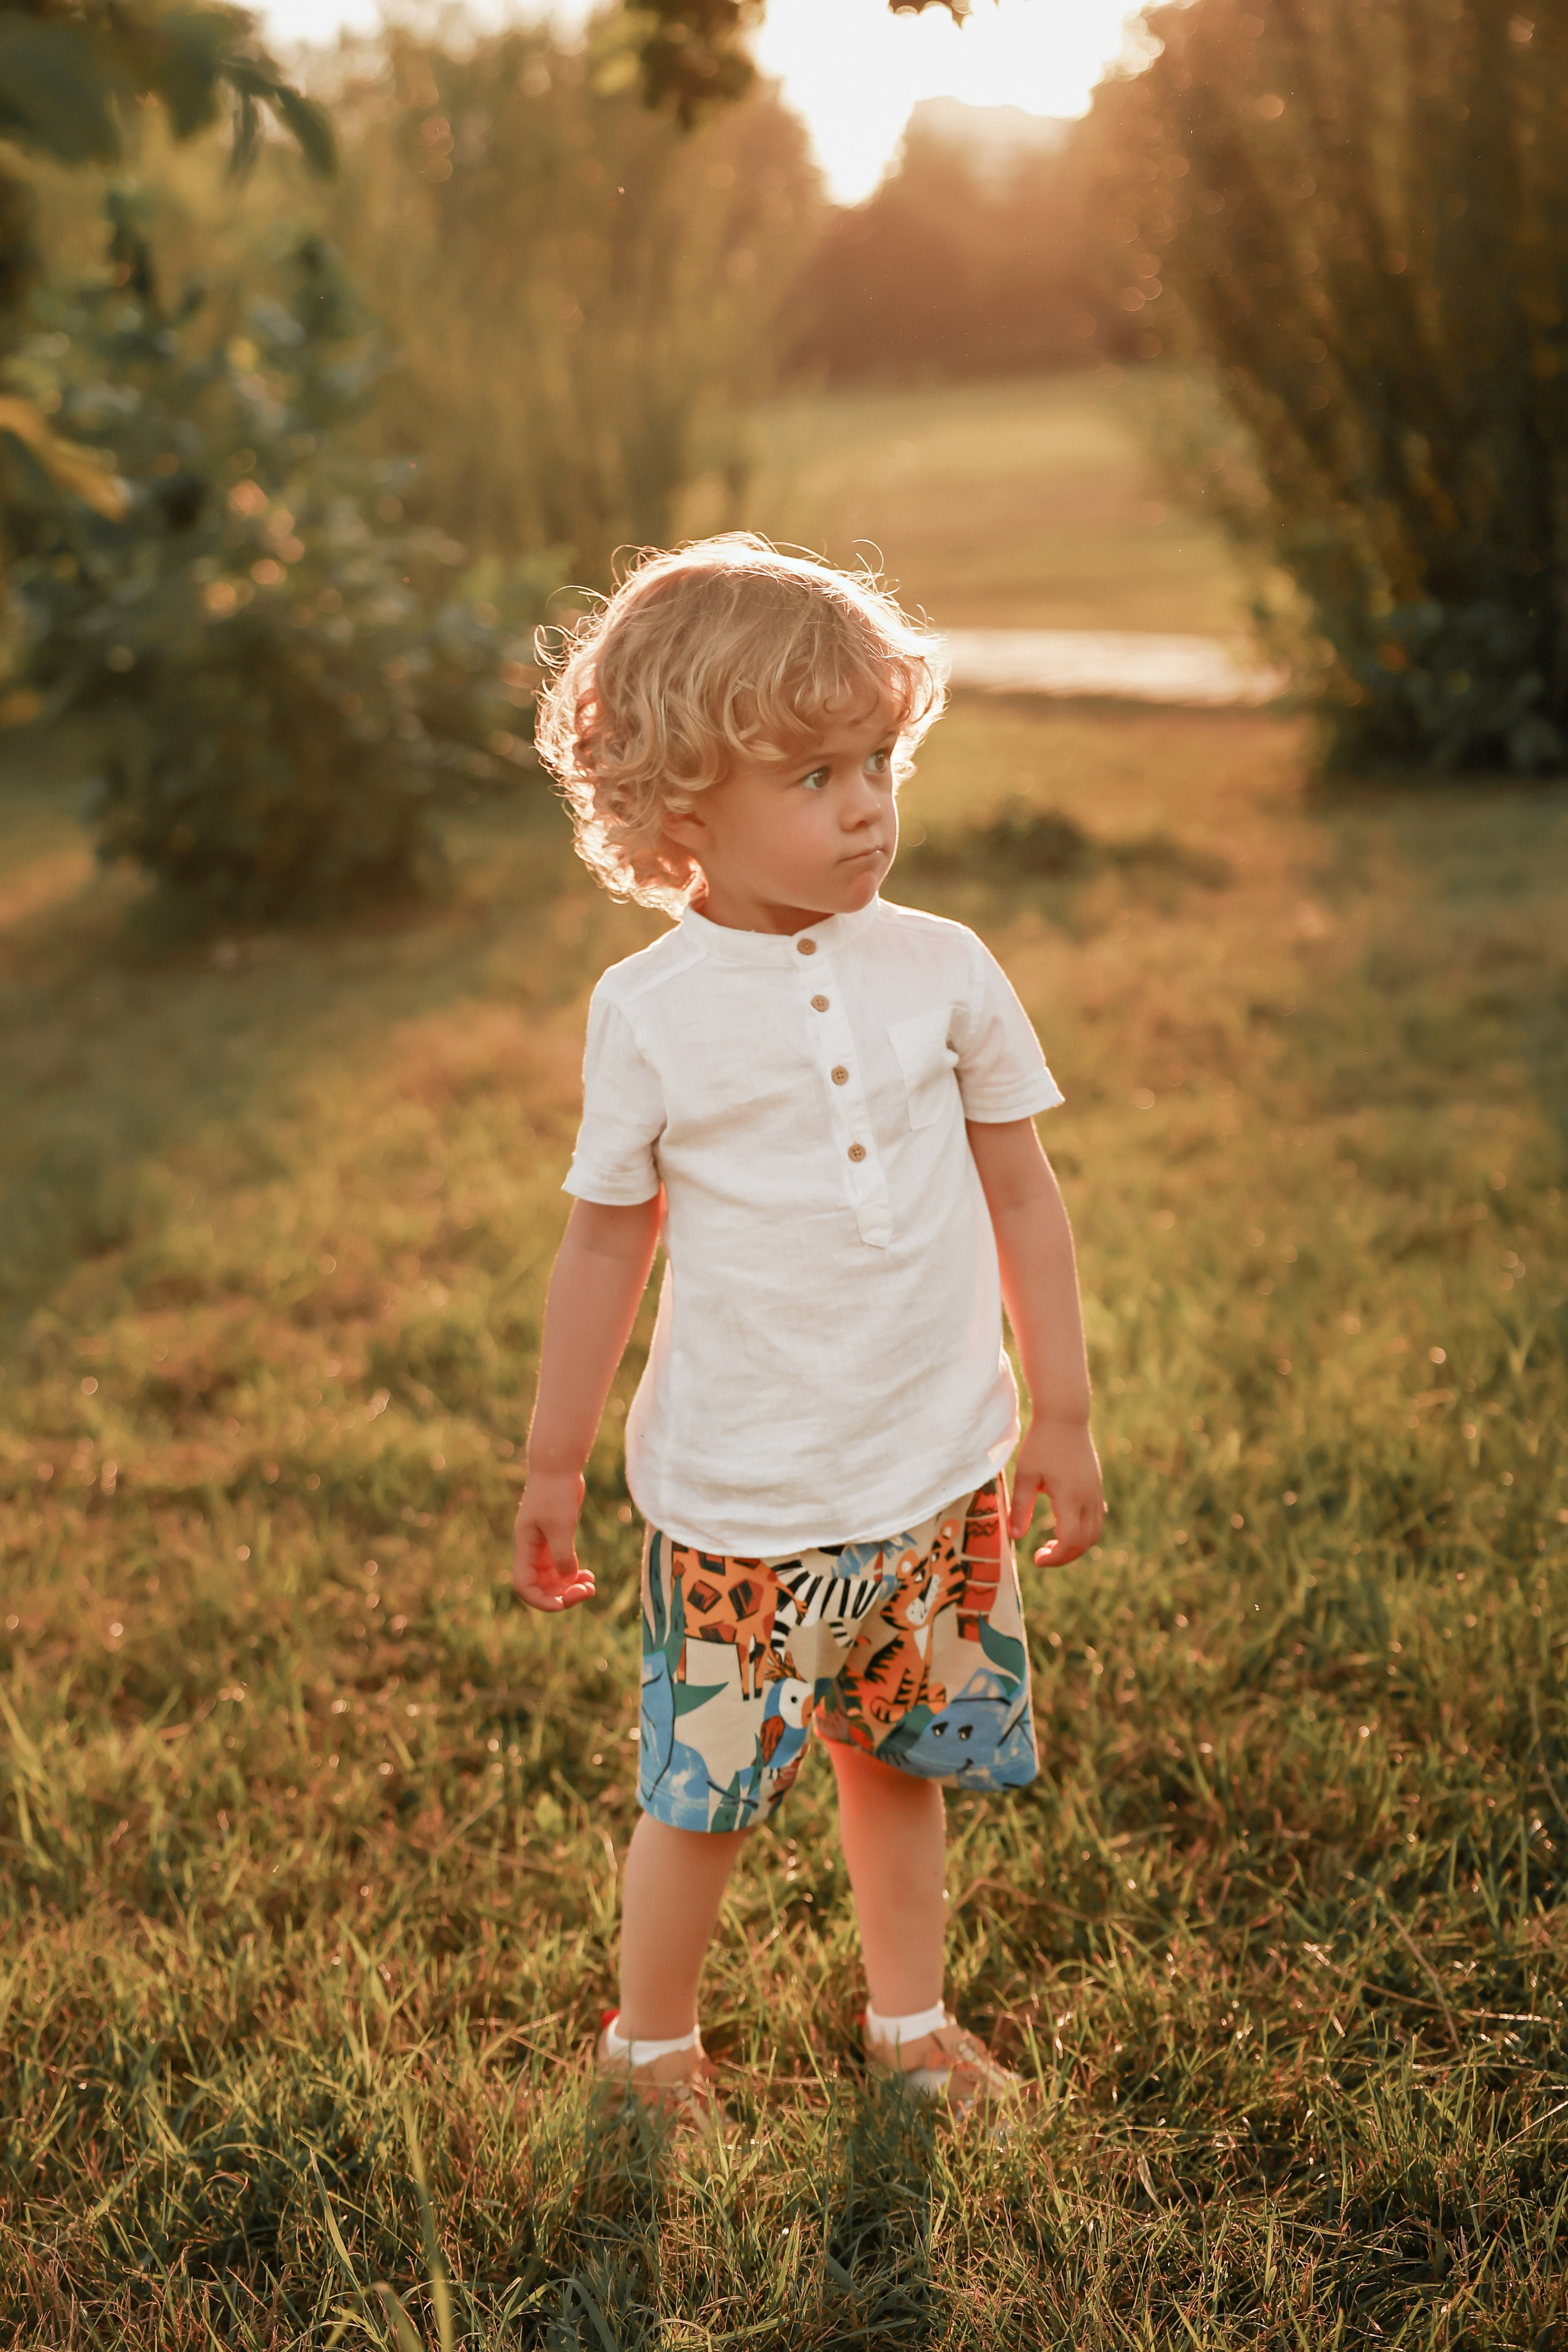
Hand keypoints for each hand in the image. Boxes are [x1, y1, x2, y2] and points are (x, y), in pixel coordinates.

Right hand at [512, 1469, 594, 1610]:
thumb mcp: (560, 1525)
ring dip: (569, 1587)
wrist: (558, 1467)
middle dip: (561, 1595)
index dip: (541, 1601)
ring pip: (552, 1579)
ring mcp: (543, 1546)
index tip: (564, 1603)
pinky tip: (588, 1574)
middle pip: (540, 1587)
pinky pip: (561, 1567)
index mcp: (524, 1548)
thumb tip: (567, 1579)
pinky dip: (573, 1574)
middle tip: (587, 1591)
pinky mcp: (556, 1539)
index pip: (524, 1586)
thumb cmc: (556, 1493)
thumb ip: (562, 1554)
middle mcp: (531, 1551)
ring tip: (591, 1585)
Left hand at [1008, 1416, 1104, 1566]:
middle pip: (1084, 1542)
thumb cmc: (1041, 1444)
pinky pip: (1097, 1518)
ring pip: (1094, 1532)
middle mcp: (1088, 1499)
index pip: (1069, 1541)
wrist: (1065, 1417)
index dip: (1055, 1558)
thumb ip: (1021, 1507)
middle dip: (1064, 1556)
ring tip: (1052, 1544)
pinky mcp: (1096, 1486)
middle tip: (1041, 1556)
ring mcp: (1095, 1493)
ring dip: (1075, 1545)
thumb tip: (1015, 1537)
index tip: (1036, 1559)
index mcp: (1070, 1498)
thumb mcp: (1025, 1475)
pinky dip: (1084, 1531)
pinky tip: (1066, 1525)